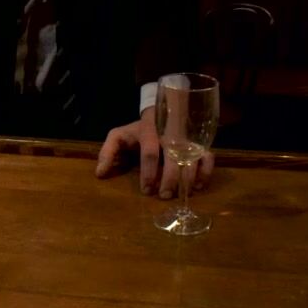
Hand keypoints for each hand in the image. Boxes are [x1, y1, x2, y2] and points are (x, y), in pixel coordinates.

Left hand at [96, 107, 213, 197]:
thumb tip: (100, 174)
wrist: (160, 112)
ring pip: (192, 158)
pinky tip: (197, 187)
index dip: (148, 172)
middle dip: (169, 179)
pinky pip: (207, 157)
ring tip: (180, 195)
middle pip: (174, 156)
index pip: (150, 151)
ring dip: (187, 179)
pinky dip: (205, 173)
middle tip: (164, 196)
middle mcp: (171, 132)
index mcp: (149, 128)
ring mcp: (187, 137)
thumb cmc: (137, 131)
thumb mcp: (119, 136)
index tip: (146, 190)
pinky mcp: (199, 144)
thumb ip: (107, 152)